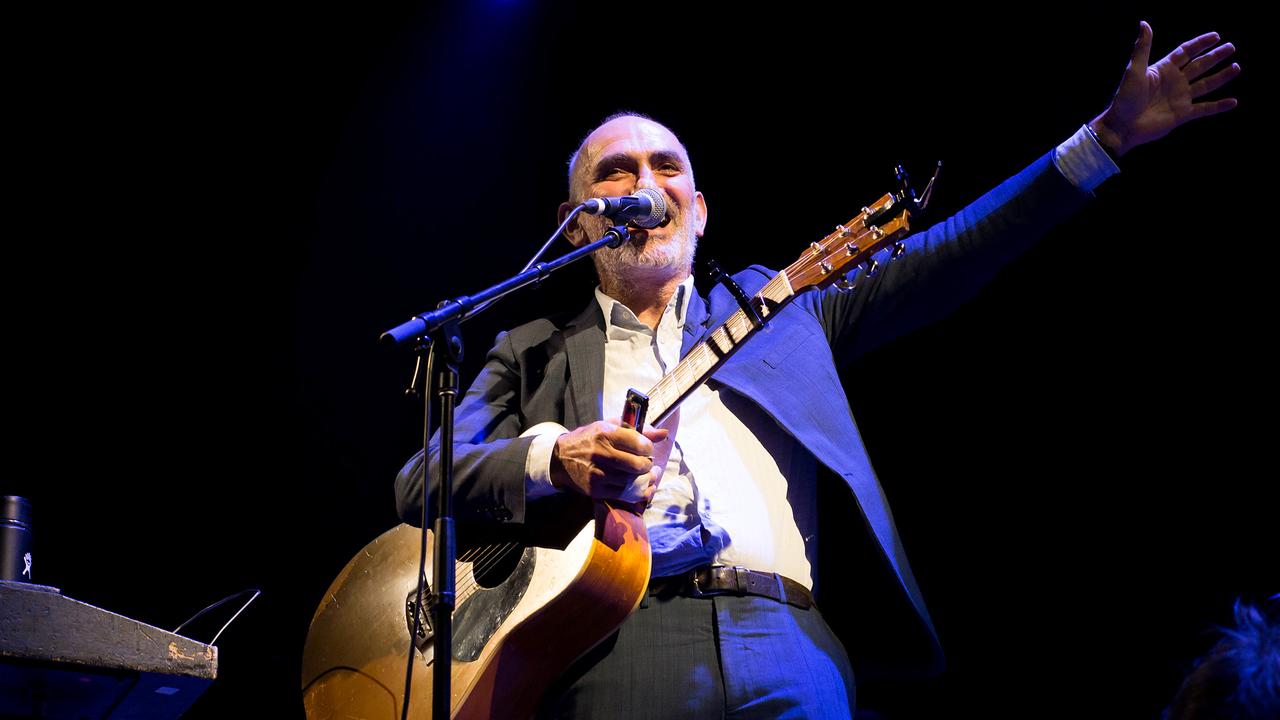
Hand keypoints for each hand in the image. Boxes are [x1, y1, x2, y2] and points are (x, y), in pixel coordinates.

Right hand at [550, 420, 668, 503]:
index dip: (648, 448)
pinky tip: (639, 487)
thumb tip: (663, 433)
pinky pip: (624, 495)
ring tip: (646, 475)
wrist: (561, 459)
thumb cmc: (589, 439)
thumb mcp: (609, 427)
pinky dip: (636, 492)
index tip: (646, 449)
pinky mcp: (596, 490)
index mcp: (605, 434)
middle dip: (647, 465)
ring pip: (633, 482)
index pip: (639, 443)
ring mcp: (598, 474)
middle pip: (638, 465)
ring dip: (645, 480)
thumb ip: (637, 429)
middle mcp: (601, 454)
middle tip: (646, 463)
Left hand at [1090, 21, 1238, 156]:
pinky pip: (1204, 109)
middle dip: (1215, 56)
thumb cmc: (1125, 98)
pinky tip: (1233, 102)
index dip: (1200, 43)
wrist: (1122, 126)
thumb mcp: (1134, 70)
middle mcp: (1174, 81)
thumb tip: (1144, 23)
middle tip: (1231, 47)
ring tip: (1236, 67)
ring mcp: (1179, 98)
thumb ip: (1142, 47)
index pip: (1186, 52)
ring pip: (1205, 85)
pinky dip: (1219, 106)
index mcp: (1163, 69)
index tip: (1216, 36)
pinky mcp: (1182, 114)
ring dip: (1221, 77)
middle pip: (1199, 65)